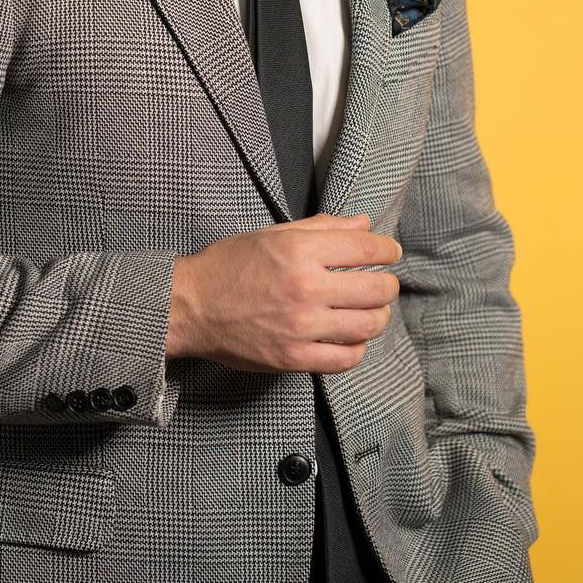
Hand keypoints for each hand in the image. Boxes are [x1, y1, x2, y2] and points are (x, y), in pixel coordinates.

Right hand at [166, 213, 401, 372]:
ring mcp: (302, 326)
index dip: (386, 249)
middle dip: (387, 285)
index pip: (365, 247)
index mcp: (300, 250)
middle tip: (384, 284)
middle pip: (376, 289)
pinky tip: (350, 337)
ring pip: (367, 325)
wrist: (191, 306)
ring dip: (377, 316)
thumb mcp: (273, 234)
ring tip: (370, 312)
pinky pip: (346, 358)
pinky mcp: (294, 358)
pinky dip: (356, 348)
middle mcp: (305, 287)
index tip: (390, 252)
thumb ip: (322, 228)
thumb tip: (364, 223)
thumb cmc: (230, 266)